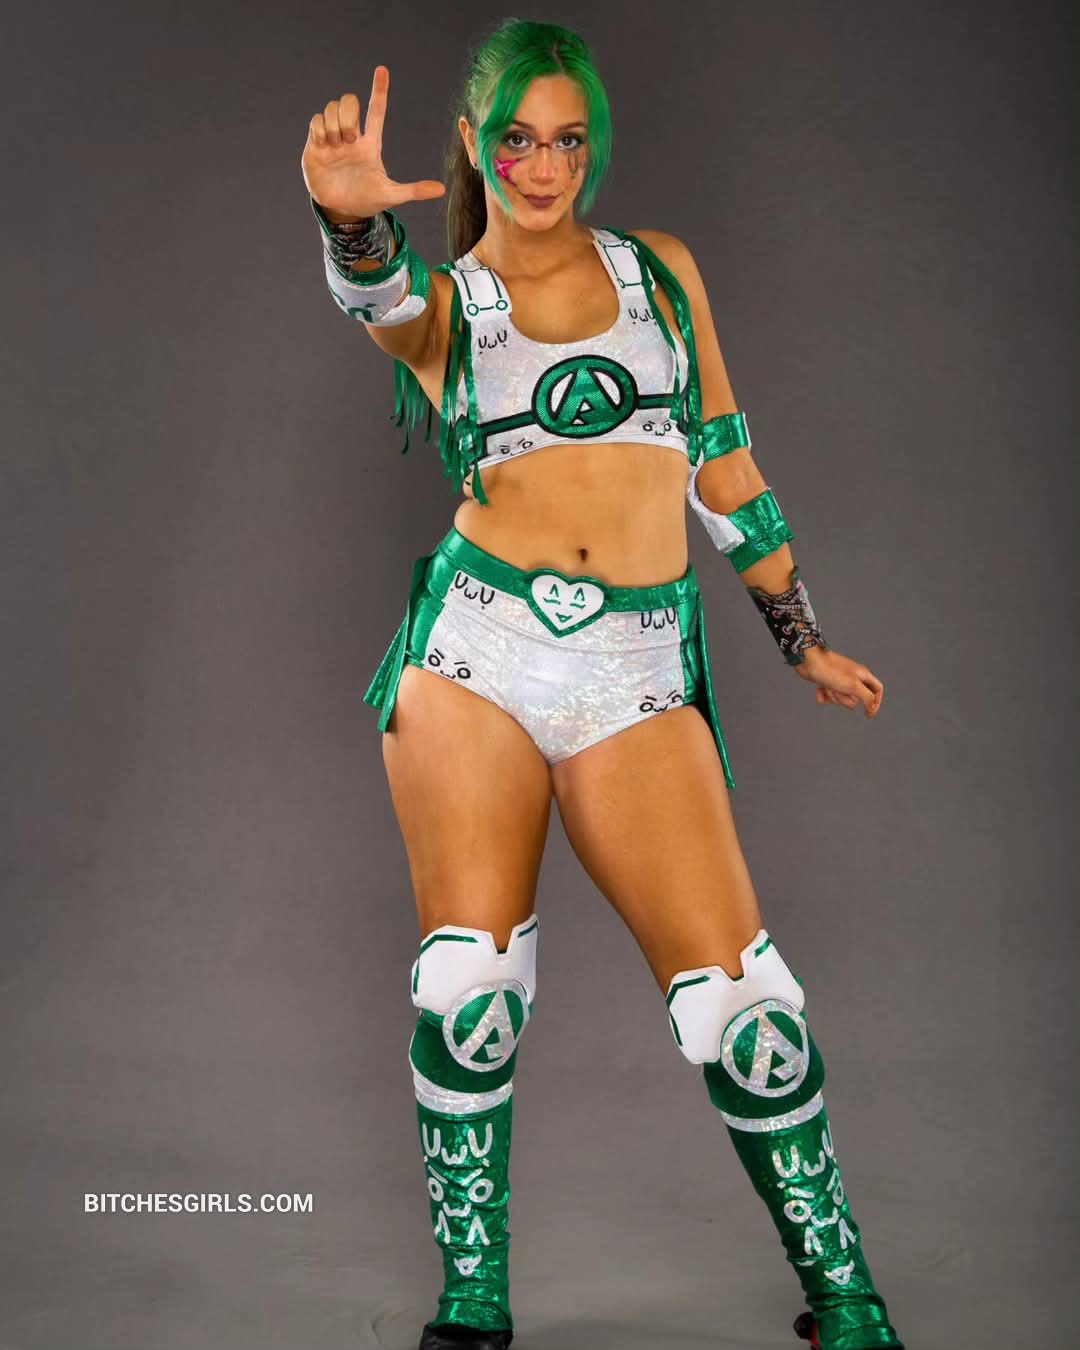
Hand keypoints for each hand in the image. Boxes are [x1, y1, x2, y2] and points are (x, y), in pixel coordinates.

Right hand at [300, 66, 445, 220]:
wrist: (340, 210)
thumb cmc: (366, 200)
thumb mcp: (391, 196)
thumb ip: (414, 190)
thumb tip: (442, 190)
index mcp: (371, 143)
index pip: (377, 109)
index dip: (379, 89)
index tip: (382, 70)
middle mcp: (353, 135)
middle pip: (350, 101)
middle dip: (349, 115)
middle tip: (349, 140)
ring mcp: (334, 137)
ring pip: (332, 107)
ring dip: (334, 125)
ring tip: (335, 147)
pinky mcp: (316, 142)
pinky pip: (315, 119)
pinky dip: (319, 130)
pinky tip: (323, 146)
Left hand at [793, 644, 882, 717]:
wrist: (809, 661)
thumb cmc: (831, 671)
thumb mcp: (853, 686)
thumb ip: (867, 698)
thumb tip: (872, 708)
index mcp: (863, 675)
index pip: (877, 689)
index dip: (876, 702)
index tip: (868, 714)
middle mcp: (853, 678)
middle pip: (856, 698)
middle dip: (845, 698)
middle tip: (839, 690)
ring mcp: (840, 681)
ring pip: (842, 699)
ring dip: (833, 696)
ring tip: (827, 686)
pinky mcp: (828, 683)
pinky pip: (829, 697)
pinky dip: (823, 696)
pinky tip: (819, 690)